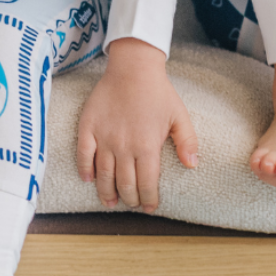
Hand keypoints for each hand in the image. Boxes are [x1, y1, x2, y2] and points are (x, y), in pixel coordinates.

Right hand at [77, 38, 197, 212]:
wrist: (133, 68)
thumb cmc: (158, 91)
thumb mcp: (179, 115)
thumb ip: (187, 141)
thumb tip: (192, 165)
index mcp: (147, 146)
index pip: (146, 184)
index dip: (148, 199)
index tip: (149, 206)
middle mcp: (124, 146)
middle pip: (125, 184)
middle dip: (130, 199)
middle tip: (132, 203)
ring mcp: (104, 138)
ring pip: (103, 175)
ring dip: (107, 192)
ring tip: (110, 202)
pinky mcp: (88, 128)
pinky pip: (83, 155)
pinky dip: (85, 170)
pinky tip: (88, 179)